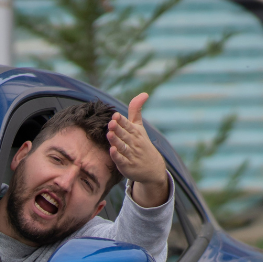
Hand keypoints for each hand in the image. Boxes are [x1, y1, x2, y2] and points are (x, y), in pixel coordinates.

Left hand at [108, 92, 168, 206]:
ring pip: (123, 147)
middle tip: (111, 123)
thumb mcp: (140, 127)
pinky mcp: (127, 166)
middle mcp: (134, 143)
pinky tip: (111, 150)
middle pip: (125, 135)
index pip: (128, 125)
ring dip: (116, 141)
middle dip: (118, 129)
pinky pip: (121, 160)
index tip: (116, 115)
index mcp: (136, 132)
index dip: (122, 121)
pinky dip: (117, 156)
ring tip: (109, 134)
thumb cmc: (142, 143)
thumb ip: (136, 111)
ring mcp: (131, 154)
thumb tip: (144, 93)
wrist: (152, 168)